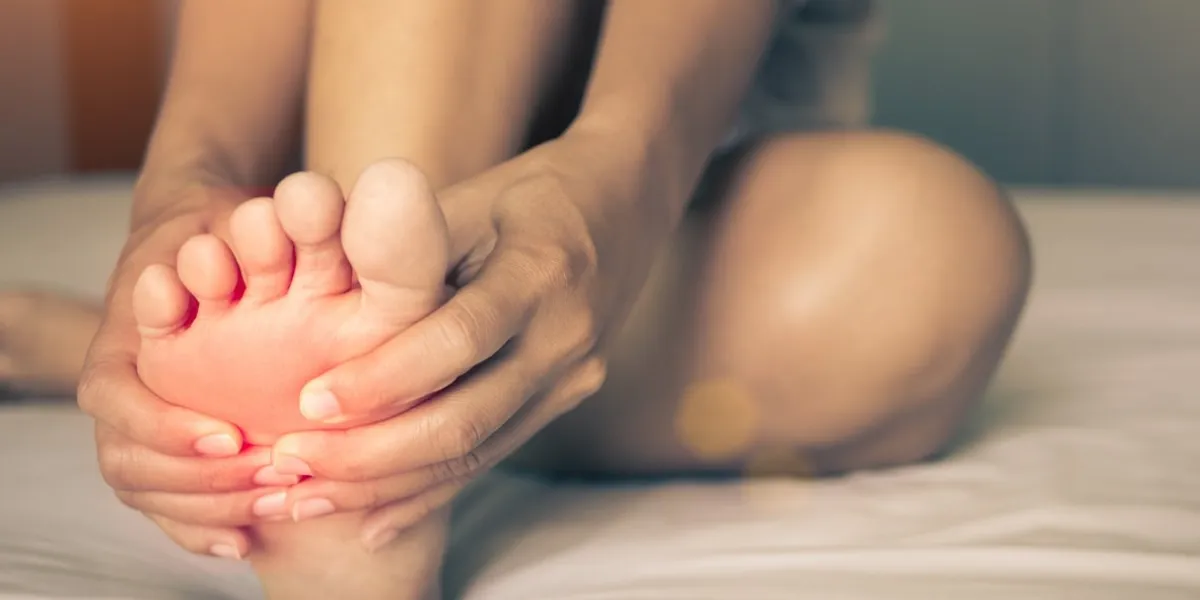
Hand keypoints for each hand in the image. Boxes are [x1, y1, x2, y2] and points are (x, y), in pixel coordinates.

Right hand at [77, 183, 278, 558]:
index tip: (228, 436)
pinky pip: (164, 503)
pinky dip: (199, 528)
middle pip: (127, 459)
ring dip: (206, 507)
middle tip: (271, 484)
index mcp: (126, 335)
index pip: (114, 396)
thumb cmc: (231, 225)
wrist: (212, 238)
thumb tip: (314, 211)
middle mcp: (125, 383)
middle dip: (195, 481)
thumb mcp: (244, 216)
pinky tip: (246, 543)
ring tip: (276, 509)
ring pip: (144, 487)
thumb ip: (271, 226)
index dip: (164, 425)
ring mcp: (142, 417)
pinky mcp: (170, 444)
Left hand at [270, 129, 674, 546]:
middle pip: (468, 418)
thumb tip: (311, 299)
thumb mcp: (468, 198)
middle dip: (373, 454)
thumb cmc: (525, 193)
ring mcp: (573, 377)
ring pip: (477, 452)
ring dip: (389, 485)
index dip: (384, 378)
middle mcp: (566, 336)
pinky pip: (492, 455)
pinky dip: (428, 490)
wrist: (622, 206)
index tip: (310, 402)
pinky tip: (373, 519)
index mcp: (540, 271)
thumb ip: (402, 246)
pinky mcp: (564, 400)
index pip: (459, 339)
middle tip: (292, 464)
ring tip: (309, 496)